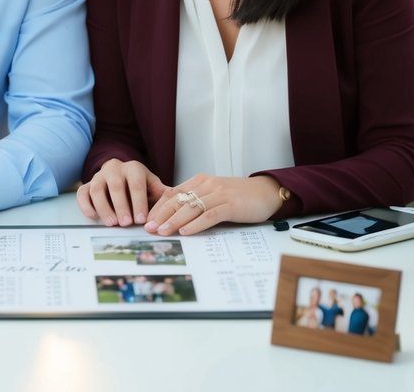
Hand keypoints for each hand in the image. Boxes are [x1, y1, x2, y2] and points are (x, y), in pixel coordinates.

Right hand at [77, 159, 167, 226]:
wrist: (122, 176)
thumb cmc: (141, 186)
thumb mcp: (153, 187)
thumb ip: (164, 195)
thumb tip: (180, 203)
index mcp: (134, 168)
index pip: (136, 183)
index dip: (139, 201)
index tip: (142, 219)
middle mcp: (114, 168)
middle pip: (115, 185)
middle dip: (121, 205)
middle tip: (126, 223)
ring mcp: (99, 176)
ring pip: (97, 188)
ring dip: (104, 207)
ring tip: (111, 223)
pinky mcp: (87, 185)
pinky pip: (82, 193)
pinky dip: (86, 205)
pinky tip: (93, 216)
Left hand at [145, 174, 282, 235]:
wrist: (266, 192)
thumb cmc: (239, 196)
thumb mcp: (214, 194)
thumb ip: (196, 200)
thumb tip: (174, 215)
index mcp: (200, 181)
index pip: (173, 193)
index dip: (158, 207)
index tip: (147, 219)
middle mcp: (207, 185)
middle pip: (178, 200)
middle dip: (161, 214)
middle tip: (148, 228)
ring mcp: (219, 194)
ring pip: (191, 208)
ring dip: (174, 221)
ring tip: (162, 232)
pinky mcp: (231, 205)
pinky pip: (210, 215)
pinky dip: (196, 224)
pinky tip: (186, 232)